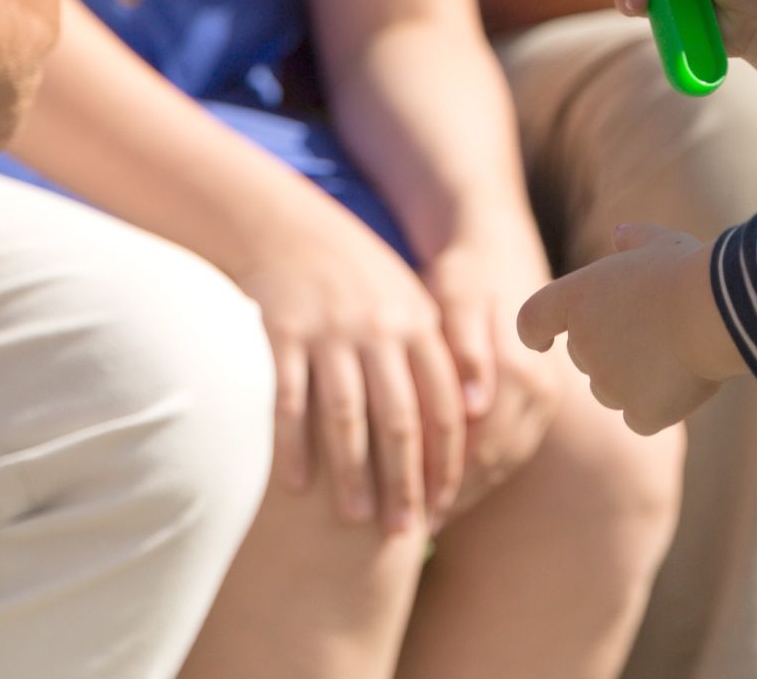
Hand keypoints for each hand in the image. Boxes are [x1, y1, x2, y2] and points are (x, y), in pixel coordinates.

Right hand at [232, 195, 469, 535]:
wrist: (283, 225)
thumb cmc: (353, 276)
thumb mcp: (405, 302)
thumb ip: (438, 355)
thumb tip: (473, 424)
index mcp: (416, 324)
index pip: (443, 406)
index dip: (446, 462)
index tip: (444, 508)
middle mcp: (378, 329)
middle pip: (399, 419)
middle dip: (405, 481)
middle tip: (404, 530)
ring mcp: (329, 331)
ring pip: (346, 414)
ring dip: (353, 472)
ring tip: (356, 520)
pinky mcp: (282, 332)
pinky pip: (289, 398)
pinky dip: (293, 443)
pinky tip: (297, 483)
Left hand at [423, 238, 561, 510]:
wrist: (494, 246)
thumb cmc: (463, 269)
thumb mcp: (457, 296)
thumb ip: (465, 349)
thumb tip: (476, 405)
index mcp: (519, 368)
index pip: (479, 444)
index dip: (439, 477)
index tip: (399, 502)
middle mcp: (539, 391)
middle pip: (491, 463)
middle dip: (448, 496)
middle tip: (402, 524)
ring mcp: (543, 398)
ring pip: (501, 464)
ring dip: (464, 492)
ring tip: (419, 517)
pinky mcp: (538, 401)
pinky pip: (510, 451)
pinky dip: (478, 474)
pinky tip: (445, 488)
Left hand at [516, 224, 731, 435]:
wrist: (719, 311)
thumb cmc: (689, 271)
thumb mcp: (659, 242)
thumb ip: (634, 240)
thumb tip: (620, 236)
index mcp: (577, 298)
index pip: (531, 321)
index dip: (535, 333)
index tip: (543, 341)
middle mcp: (584, 343)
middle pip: (581, 358)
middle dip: (605, 352)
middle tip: (649, 334)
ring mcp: (610, 383)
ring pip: (608, 392)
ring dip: (629, 382)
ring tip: (670, 356)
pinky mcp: (642, 411)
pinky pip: (639, 418)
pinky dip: (654, 409)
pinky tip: (679, 388)